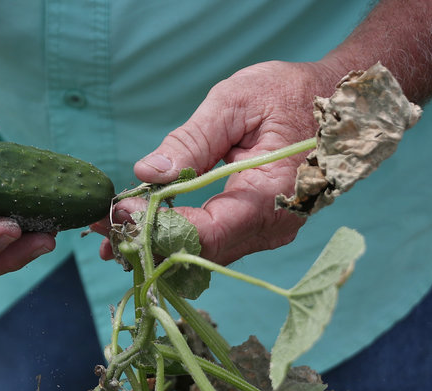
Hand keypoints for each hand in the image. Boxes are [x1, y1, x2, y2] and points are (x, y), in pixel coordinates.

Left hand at [98, 61, 341, 265]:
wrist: (334, 104)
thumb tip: (148, 174)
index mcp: (271, 197)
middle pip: (200, 253)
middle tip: (98, 230)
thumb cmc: (290, 94)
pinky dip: (175, 237)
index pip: (206, 232)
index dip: (157, 229)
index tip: (117, 213)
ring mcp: (265, 233)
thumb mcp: (236, 102)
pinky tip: (142, 228)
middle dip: (146, 243)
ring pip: (203, 255)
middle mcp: (271, 227)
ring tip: (108, 234)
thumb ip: (191, 141)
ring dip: (155, 245)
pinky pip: (212, 244)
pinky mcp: (255, 229)